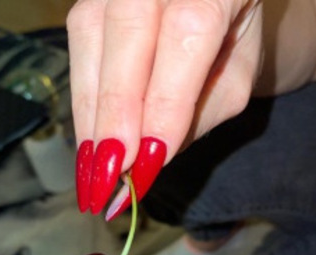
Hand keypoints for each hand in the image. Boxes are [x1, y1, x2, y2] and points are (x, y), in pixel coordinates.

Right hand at [68, 0, 264, 214]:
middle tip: (108, 175)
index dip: (164, 102)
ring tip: (92, 171)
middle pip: (127, 34)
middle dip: (113, 112)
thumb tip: (145, 158)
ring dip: (89, 113)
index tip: (148, 160)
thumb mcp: (239, 69)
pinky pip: (76, 50)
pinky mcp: (86, 2)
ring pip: (90, 40)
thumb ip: (201, 109)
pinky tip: (87, 143)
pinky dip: (82, 102)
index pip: (188, 34)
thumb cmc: (230, 32)